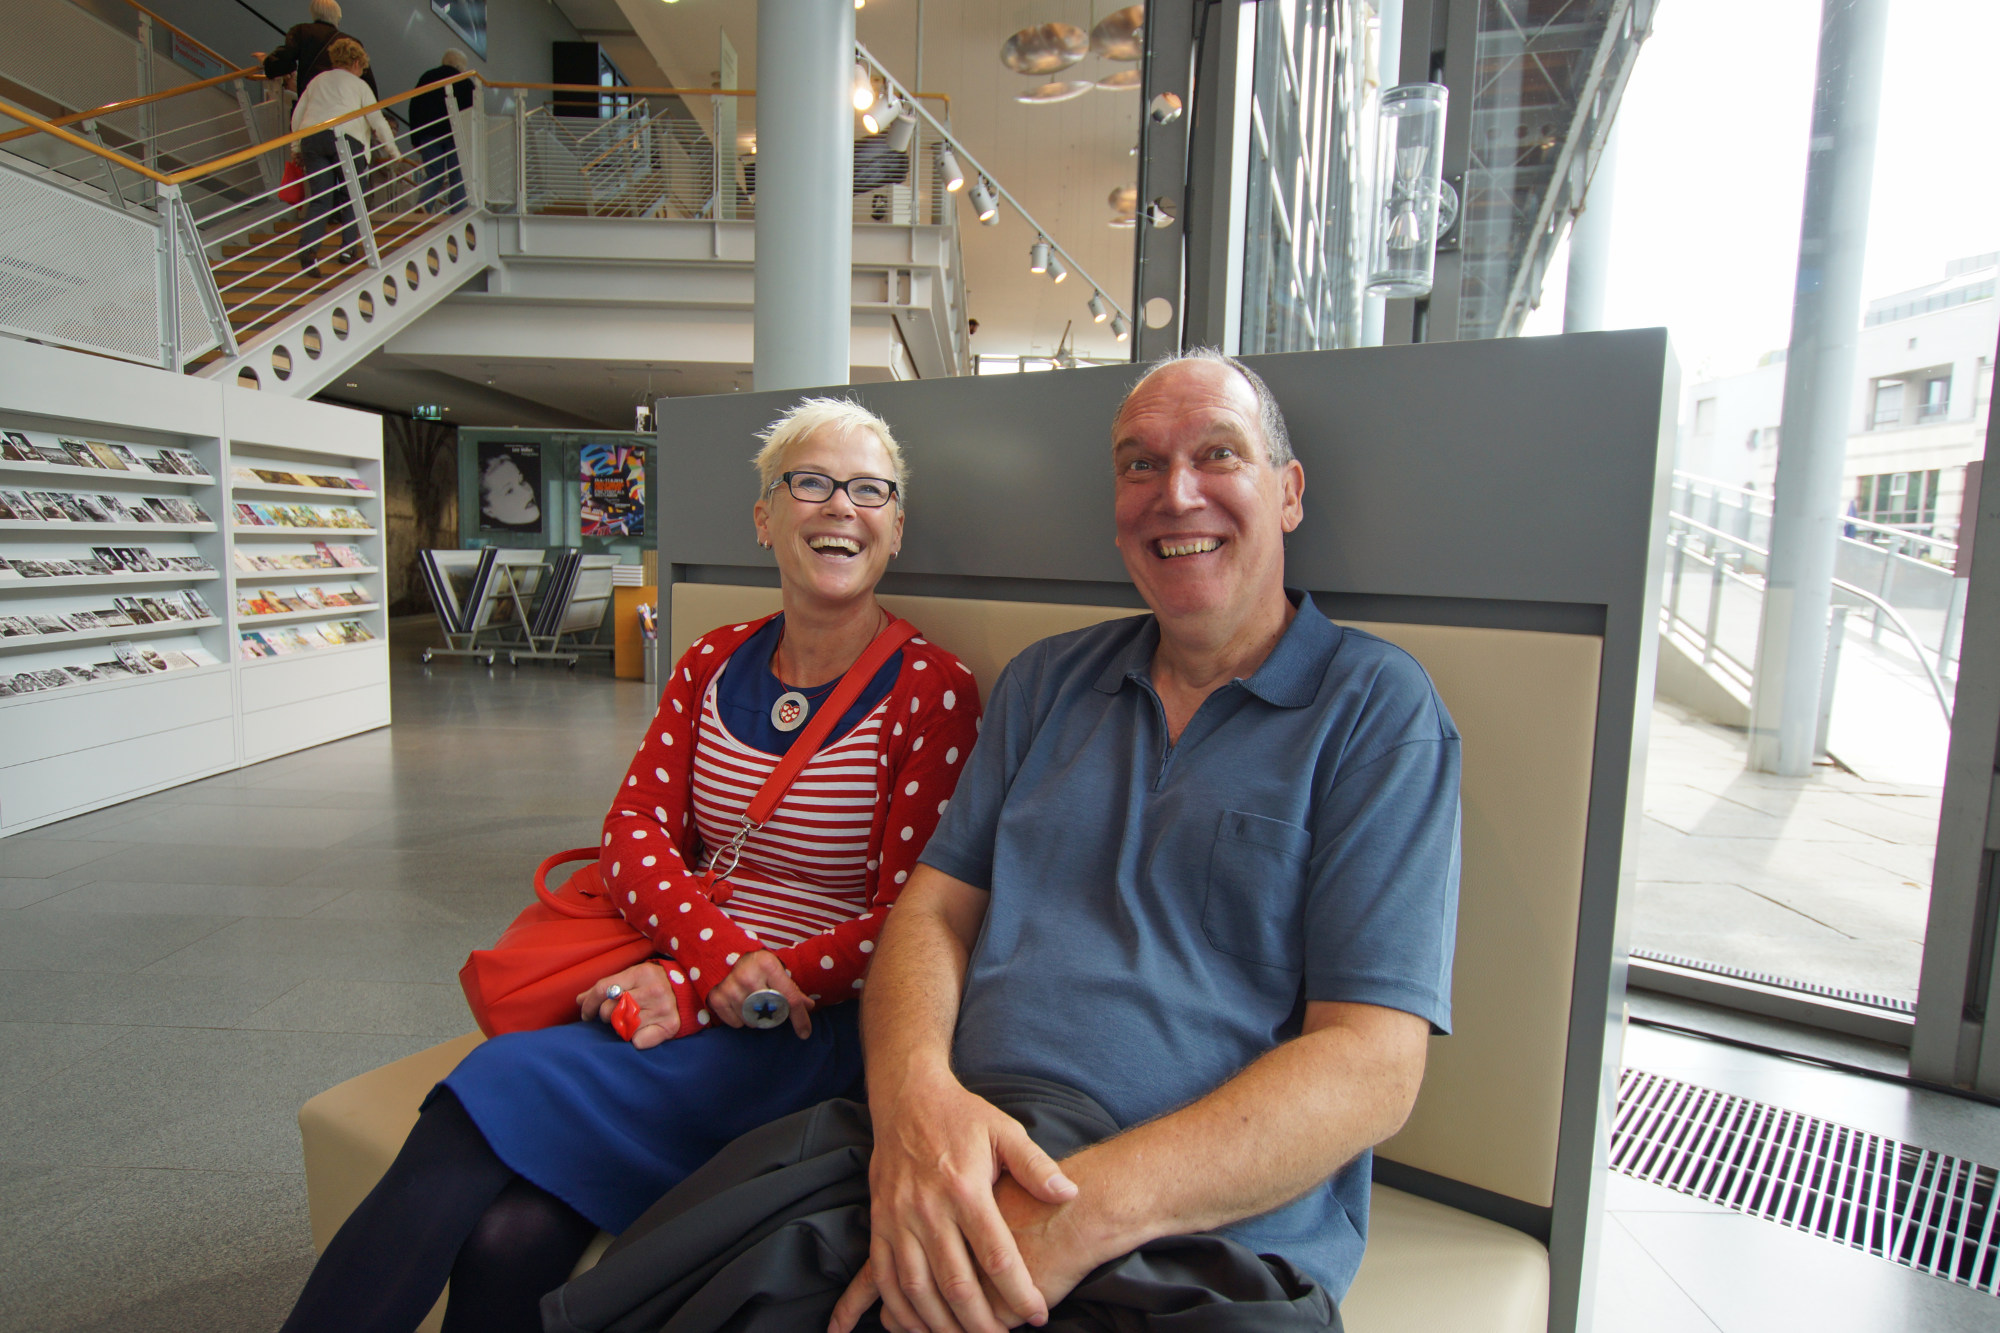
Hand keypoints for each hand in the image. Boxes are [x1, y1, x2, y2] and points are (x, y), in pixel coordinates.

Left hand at [576, 961, 678, 1048]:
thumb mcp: (633, 978)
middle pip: (610, 1010)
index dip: (589, 1004)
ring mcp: (663, 1008)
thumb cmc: (655, 984)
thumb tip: (579, 1000)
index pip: (603, 989)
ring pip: (623, 1027)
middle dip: (606, 1016)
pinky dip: (636, 1039)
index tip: (585, 1014)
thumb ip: (607, 987)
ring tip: (629, 1022)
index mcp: (641, 972)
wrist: (692, 991)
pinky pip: (638, 1041)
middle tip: (613, 1016)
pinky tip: (643, 1031)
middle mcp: (653, 990)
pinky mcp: (670, 1026)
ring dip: (621, 1028)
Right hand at [705, 950, 814, 1038]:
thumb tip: (809, 1006)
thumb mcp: (775, 969)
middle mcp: (748, 975)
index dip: (800, 1018)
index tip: (805, 1032)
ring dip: (756, 1017)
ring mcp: (730, 987)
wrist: (721, 955)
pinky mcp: (717, 997)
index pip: (789, 998)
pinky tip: (739, 1005)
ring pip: (752, 1020)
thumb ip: (791, 988)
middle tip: (772, 1010)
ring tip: (753, 1004)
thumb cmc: (755, 964)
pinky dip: (740, 1020)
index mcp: (767, 964)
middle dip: (775, 1016)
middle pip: (771, 1012)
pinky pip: (736, 1023)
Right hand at [829, 1071, 1076, 1332]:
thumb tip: (1068, 1193)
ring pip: (916, 1288)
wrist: (907, 1096)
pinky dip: (898, 1309)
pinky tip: (916, 1328)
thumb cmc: (962, 1116)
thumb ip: (1036, 1166)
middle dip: (981, 1322)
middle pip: (956, 1282)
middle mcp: (928, 1208)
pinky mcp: (878, 1222)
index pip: (996, 1254)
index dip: (1019, 1291)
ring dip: (939, 1325)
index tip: (1039, 1314)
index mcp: (964, 1188)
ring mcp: (898, 1218)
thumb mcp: (1005, 1131)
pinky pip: (883, 1277)